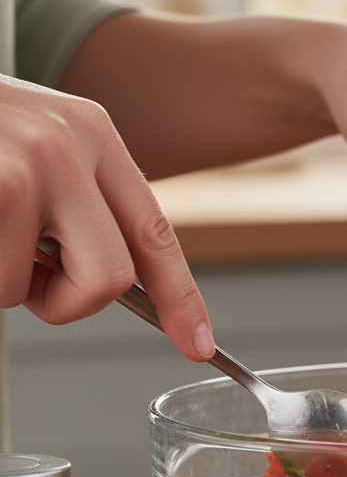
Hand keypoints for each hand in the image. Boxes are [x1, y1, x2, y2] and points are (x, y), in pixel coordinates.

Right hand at [0, 74, 213, 359]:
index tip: (196, 343)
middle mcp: (66, 145)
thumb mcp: (31, 141)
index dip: (180, 297)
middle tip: (25, 278)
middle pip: (109, 277)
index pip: (154, 233)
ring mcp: (19, 167)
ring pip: (30, 287)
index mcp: (93, 134)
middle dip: (65, 301)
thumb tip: (104, 278)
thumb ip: (76, 202)